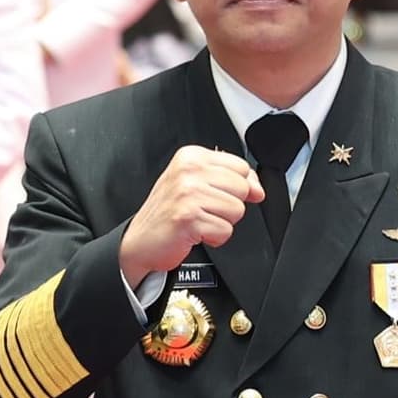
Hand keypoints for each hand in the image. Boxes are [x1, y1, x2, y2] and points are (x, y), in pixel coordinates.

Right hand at [119, 145, 261, 285]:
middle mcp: (188, 171)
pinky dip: (214, 238)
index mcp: (191, 156)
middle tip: (204, 210)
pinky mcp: (188, 218)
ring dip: (221, 223)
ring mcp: (187, 193)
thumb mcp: (196, 184)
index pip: (241, 166)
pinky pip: (225, 231)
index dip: (239, 186)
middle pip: (242, 188)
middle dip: (229, 206)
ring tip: (199, 221)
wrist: (140, 241)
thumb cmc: (169, 212)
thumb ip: (229, 179)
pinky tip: (195, 232)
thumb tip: (258, 190)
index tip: (220, 195)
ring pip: (237, 210)